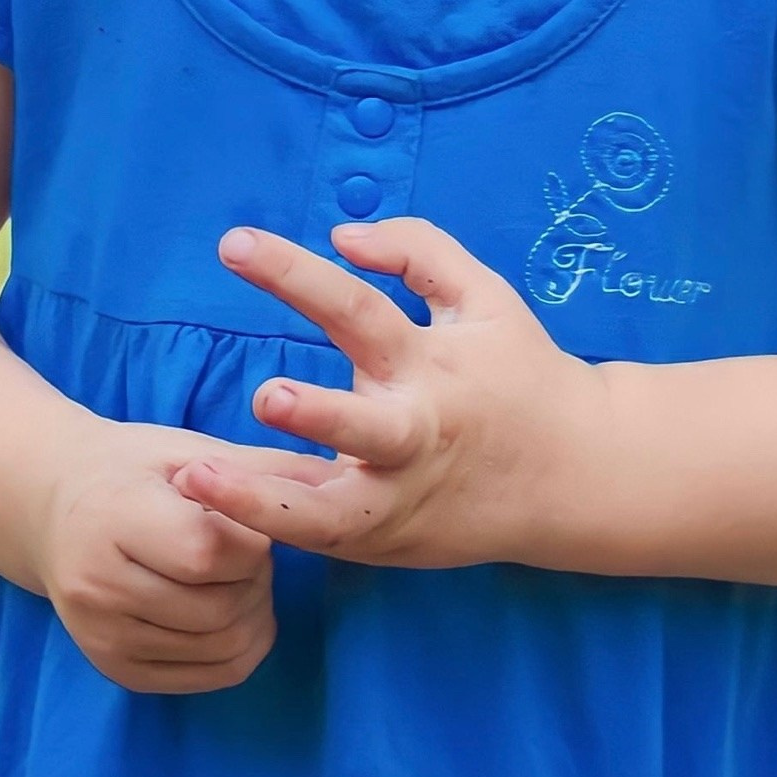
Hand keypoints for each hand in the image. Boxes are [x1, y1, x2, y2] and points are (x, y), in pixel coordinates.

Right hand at [36, 422, 327, 692]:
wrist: (56, 507)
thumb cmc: (135, 470)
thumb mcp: (192, 451)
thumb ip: (264, 467)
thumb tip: (342, 479)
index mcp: (113, 517)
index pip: (209, 552)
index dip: (249, 538)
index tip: (243, 514)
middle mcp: (98, 586)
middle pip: (221, 606)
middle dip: (256, 577)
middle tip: (245, 547)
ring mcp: (102, 637)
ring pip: (222, 645)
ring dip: (252, 611)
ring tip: (233, 574)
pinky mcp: (116, 670)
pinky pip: (209, 676)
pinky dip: (238, 645)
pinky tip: (227, 607)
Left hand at [172, 218, 592, 569]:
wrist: (578, 475)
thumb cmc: (522, 373)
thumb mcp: (485, 296)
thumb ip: (416, 251)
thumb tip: (342, 235)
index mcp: (431, 363)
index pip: (357, 308)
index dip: (296, 273)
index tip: (234, 243)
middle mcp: (414, 433)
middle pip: (362, 425)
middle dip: (318, 414)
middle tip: (267, 395)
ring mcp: (400, 497)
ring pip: (329, 511)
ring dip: (261, 499)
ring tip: (197, 480)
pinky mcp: (388, 541)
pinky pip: (322, 540)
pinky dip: (270, 527)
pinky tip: (208, 508)